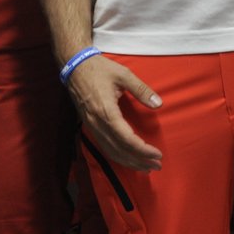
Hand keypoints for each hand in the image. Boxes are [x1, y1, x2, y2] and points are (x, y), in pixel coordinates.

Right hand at [65, 54, 162, 171]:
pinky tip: (127, 159)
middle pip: (119, 149)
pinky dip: (117, 156)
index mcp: (106, 111)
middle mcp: (97, 122)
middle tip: (157, 165)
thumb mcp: (123, 74)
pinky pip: (104, 146)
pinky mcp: (89, 125)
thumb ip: (141, 90)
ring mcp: (91, 125)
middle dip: (139, 160)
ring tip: (145, 167)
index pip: (126, 139)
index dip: (142, 150)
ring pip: (110, 151)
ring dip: (129, 162)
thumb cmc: (100, 69)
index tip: (157, 153)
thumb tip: (158, 104)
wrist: (74, 66)